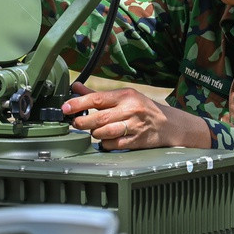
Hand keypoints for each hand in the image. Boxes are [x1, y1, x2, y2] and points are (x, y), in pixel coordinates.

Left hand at [63, 82, 211, 150]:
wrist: (169, 124)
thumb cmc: (142, 109)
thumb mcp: (123, 96)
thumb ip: (97, 94)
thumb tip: (75, 87)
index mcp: (125, 96)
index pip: (97, 99)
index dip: (78, 104)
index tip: (65, 108)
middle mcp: (131, 110)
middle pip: (99, 118)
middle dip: (83, 122)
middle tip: (77, 123)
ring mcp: (134, 126)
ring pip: (105, 133)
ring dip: (95, 134)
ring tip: (94, 131)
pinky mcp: (137, 141)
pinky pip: (114, 145)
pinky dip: (106, 144)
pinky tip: (106, 140)